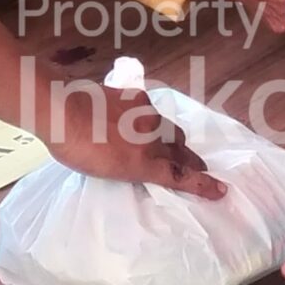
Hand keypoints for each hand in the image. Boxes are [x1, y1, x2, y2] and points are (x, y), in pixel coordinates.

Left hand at [45, 85, 224, 200]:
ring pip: (168, 128)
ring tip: (169, 144)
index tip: (221, 189)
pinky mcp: (137, 95)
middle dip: (190, 160)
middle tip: (198, 166)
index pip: (180, 176)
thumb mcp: (106, 171)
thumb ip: (130, 168)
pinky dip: (146, 117)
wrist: (63, 110)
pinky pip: (149, 109)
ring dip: (171, 139)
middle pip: (180, 150)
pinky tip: (134, 118)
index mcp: (145, 162)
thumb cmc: (76, 148)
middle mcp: (153, 138)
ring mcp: (146, 114)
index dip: (202, 184)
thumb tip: (141, 165)